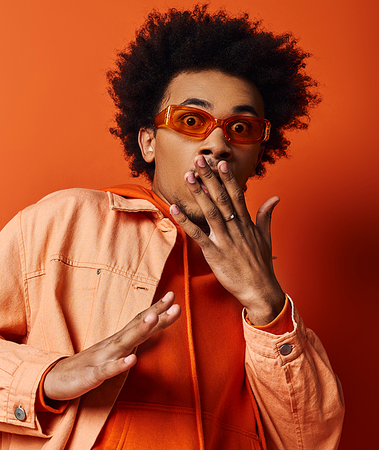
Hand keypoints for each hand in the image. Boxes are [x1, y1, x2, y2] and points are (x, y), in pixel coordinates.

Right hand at [43, 292, 180, 400]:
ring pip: (123, 344)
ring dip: (139, 331)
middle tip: (173, 301)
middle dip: (155, 315)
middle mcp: (111, 345)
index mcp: (117, 341)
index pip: (139, 321)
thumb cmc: (88, 365)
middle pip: (135, 328)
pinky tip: (132, 361)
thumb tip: (150, 329)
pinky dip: (119, 365)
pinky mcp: (91, 375)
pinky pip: (107, 371)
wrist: (54, 378)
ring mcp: (101, 359)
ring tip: (153, 319)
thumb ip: (129, 342)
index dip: (157, 311)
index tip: (173, 297)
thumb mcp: (112, 353)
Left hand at [170, 158, 284, 325]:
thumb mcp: (266, 238)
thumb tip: (275, 198)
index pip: (236, 195)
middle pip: (221, 198)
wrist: (260, 290)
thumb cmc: (261, 266)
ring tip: (188, 176)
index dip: (227, 178)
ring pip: (210, 212)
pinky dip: (185, 221)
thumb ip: (266, 216)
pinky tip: (174, 208)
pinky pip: (197, 235)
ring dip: (198, 193)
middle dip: (209, 178)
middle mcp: (236, 228)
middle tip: (199, 160)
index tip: (220, 163)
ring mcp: (225, 240)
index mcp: (246, 223)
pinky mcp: (215, 254)